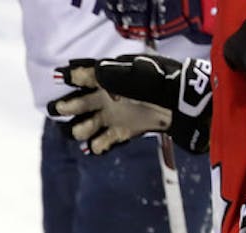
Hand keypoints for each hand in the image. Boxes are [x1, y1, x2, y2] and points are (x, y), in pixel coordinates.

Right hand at [49, 54, 211, 154]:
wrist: (183, 102)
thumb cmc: (159, 83)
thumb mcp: (136, 73)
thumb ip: (111, 74)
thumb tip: (88, 72)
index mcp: (107, 79)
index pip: (82, 76)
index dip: (71, 77)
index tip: (62, 79)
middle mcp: (105, 97)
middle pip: (76, 104)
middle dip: (65, 106)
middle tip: (61, 108)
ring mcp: (112, 116)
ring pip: (85, 126)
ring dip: (80, 129)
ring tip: (86, 131)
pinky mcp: (122, 132)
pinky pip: (102, 142)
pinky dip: (97, 146)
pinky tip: (97, 146)